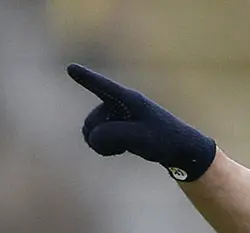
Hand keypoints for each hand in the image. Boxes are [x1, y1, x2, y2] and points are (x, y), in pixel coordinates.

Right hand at [67, 64, 216, 182]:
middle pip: (92, 122)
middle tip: (122, 147)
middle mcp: (118, 103)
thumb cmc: (163, 140)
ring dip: (102, 144)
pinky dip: (104, 147)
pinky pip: (96, 138)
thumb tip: (93, 137)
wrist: (179, 149)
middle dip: (100, 138)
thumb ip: (114, 136)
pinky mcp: (115, 125)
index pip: (103, 87)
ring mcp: (115, 114)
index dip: (86, 78)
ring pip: (91, 131)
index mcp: (128, 99)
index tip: (70, 68)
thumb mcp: (141, 139)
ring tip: (123, 148)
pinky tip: (120, 149)